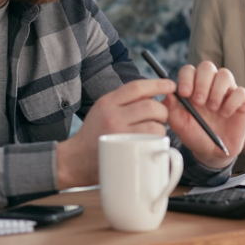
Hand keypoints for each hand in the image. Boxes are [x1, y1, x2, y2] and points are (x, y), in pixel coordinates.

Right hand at [55, 79, 175, 189]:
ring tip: (154, 132)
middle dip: (162, 110)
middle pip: (150, 105)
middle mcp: (112, 114)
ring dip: (161, 127)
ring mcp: (118, 132)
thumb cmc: (93, 135)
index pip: (137, 87)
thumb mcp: (102, 110)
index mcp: (108, 101)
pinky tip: (152, 142)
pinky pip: (151, 140)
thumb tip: (152, 96)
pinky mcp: (124, 149)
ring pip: (154, 124)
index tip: (170, 85)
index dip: (158, 84)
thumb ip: (122, 102)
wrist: (75, 160)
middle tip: (161, 117)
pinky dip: (157, 140)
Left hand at [165, 61, 244, 169]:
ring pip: (224, 74)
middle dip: (202, 82)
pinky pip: (241, 92)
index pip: (189, 70)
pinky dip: (232, 102)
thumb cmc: (195, 134)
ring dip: (217, 91)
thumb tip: (167, 93)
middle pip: (207, 67)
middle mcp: (210, 85)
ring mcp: (227, 91)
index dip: (186, 78)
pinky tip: (225, 114)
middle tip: (199, 101)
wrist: (212, 152)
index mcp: (192, 87)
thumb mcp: (179, 124)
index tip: (184, 93)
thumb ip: (171, 108)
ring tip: (213, 109)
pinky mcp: (242, 101)